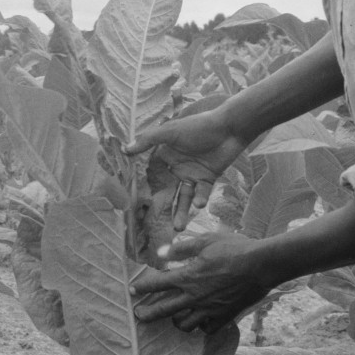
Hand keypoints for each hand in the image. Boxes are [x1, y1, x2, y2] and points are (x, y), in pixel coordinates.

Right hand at [124, 110, 245, 229]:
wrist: (229, 128)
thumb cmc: (198, 127)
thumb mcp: (170, 131)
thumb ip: (148, 140)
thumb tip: (125, 149)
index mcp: (165, 156)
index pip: (151, 175)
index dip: (144, 188)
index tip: (135, 204)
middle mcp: (176, 168)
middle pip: (166, 192)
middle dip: (162, 208)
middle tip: (154, 226)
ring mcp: (192, 175)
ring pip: (183, 198)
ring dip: (181, 212)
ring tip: (178, 227)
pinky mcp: (207, 179)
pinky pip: (201, 193)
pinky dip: (200, 199)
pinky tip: (198, 203)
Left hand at [130, 231, 273, 333]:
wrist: (262, 265)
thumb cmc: (234, 249)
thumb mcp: (205, 241)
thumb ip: (181, 249)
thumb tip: (161, 253)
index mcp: (188, 277)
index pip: (157, 285)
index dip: (141, 287)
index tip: (132, 290)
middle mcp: (195, 297)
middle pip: (164, 310)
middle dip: (148, 314)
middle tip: (139, 316)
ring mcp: (210, 309)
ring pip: (185, 325)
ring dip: (176, 321)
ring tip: (174, 317)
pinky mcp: (225, 316)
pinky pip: (207, 328)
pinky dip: (201, 326)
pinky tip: (200, 319)